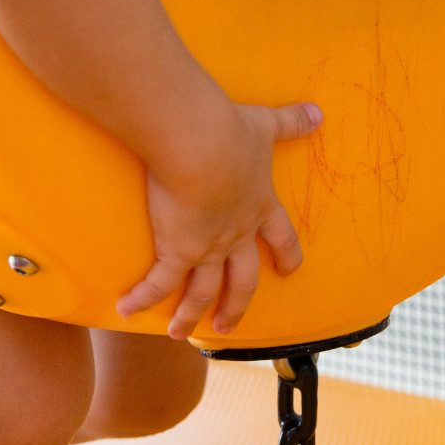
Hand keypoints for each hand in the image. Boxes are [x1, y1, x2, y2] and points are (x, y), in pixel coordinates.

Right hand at [117, 100, 321, 339]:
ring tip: (181, 332)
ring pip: (203, 292)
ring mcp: (208, 248)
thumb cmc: (231, 131)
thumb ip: (292, 122)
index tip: (290, 271)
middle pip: (243, 280)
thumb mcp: (267, 125)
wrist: (200, 145)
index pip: (281, 238)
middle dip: (237, 304)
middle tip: (230, 326)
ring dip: (192, 314)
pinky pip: (159, 283)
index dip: (288, 255)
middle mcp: (237, 235)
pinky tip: (126, 310)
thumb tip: (318, 112)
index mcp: (260, 206)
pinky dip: (142, 298)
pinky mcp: (176, 250)